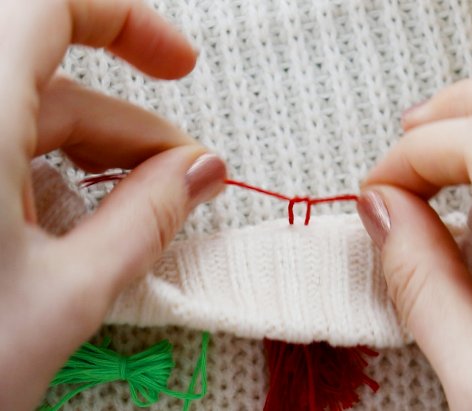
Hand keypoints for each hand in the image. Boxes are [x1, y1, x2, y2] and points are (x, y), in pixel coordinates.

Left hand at [0, 1, 225, 408]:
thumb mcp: (65, 295)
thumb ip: (145, 220)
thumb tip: (202, 172)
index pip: (47, 6)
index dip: (126, 20)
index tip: (179, 65)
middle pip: (49, 80)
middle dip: (129, 129)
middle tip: (184, 178)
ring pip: (23, 119)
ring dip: (94, 157)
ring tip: (145, 208)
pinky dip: (47, 175)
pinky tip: (76, 220)